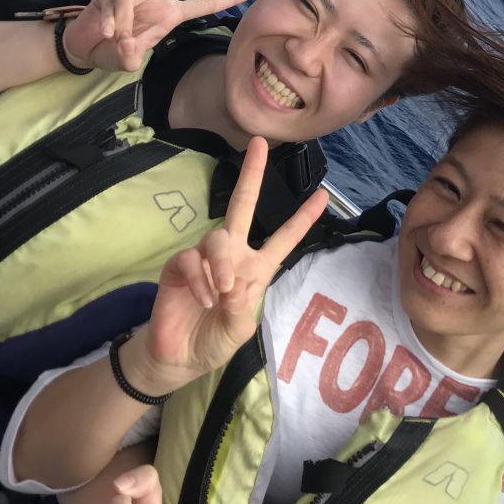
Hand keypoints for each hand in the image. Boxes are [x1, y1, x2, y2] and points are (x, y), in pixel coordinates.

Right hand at [61, 0, 256, 71]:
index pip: (205, 4)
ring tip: (116, 38)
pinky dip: (111, 23)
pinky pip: (114, 4)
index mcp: (170, 13)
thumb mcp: (128, 60)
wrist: (85, 47)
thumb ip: (132, 56)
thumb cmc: (114, 50)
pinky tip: (107, 33)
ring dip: (123, 23)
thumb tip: (129, 45)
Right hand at [134, 137, 328, 391]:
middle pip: (242, 206)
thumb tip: (232, 282)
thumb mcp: (239, 329)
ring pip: (217, 238)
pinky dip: (200, 279)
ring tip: (221, 292)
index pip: (283, 239)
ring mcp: (205, 258)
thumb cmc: (215, 340)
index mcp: (256, 268)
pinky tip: (204, 298)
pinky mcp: (179, 267)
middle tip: (258, 145)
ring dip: (221, 264)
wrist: (179, 358)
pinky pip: (191, 259)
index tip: (324, 195)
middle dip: (252, 175)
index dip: (303, 219)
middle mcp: (232, 255)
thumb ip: (241, 306)